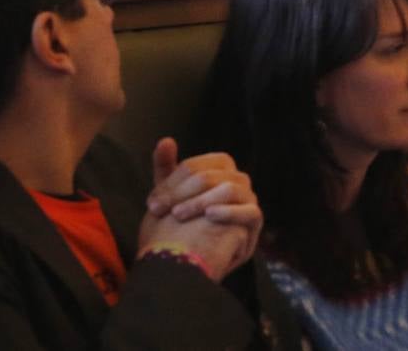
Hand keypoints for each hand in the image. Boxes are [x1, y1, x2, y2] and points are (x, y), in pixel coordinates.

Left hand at [137, 137, 262, 280]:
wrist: (183, 267)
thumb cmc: (176, 231)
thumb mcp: (168, 198)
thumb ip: (166, 169)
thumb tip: (165, 140)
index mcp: (218, 172)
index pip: (200, 165)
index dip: (175, 181)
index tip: (153, 203)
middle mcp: (236, 183)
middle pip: (215, 174)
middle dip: (185, 192)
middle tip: (163, 211)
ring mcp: (247, 203)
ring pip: (231, 189)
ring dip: (202, 201)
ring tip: (180, 215)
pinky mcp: (253, 226)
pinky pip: (251, 212)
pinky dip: (230, 211)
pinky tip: (210, 216)